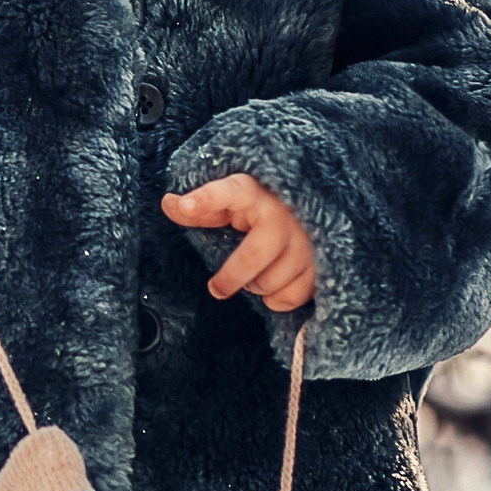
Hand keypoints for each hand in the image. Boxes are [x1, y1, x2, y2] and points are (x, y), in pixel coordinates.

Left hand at [162, 175, 316, 311]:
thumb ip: (199, 208)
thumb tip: (168, 203)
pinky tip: (273, 289)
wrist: (307, 206)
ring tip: (252, 276)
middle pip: (253, 256)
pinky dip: (279, 299)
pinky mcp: (323, 262)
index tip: (184, 205)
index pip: (229, 190)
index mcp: (254, 192)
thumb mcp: (228, 201)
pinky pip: (296, 295)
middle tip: (216, 288)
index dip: (206, 198)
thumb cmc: (259, 205)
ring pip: (272, 280)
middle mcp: (283, 213)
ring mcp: (307, 238)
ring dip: (256, 286)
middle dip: (231, 277)